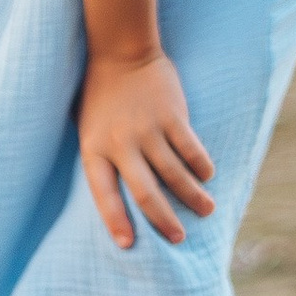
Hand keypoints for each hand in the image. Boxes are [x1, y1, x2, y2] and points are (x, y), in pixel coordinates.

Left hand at [78, 49, 214, 252]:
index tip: (128, 245)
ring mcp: (148, 129)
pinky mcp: (172, 116)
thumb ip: (102, 157)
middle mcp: (121, 144)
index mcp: (95, 149)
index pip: (104, 195)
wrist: (119, 50)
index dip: (116, 221)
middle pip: (145, 193)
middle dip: (163, 220)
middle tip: (178, 238)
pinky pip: (191, 149)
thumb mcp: (88, 128)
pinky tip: (207, 175)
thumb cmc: (101, 94)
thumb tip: (120, 194)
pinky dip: (201, 166)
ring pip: (175, 175)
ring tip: (206, 210)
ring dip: (193, 197)